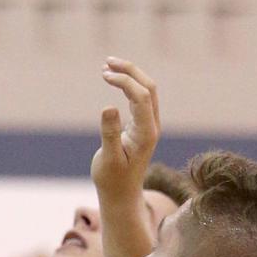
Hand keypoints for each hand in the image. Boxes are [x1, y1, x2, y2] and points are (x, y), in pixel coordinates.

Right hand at [90, 58, 160, 198]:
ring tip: (107, 66)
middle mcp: (152, 126)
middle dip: (130, 71)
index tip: (104, 75)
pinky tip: (113, 80)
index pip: (142, 96)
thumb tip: (108, 106)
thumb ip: (109, 133)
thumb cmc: (112, 180)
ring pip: (146, 90)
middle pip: (148, 87)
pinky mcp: (142, 126)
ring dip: (129, 75)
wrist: (122, 194)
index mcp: (146, 133)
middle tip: (107, 61)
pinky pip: (140, 98)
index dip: (125, 81)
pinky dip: (128, 85)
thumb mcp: (108, 159)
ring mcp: (149, 125)